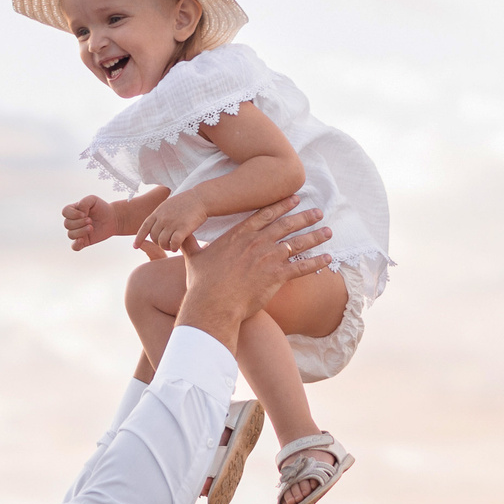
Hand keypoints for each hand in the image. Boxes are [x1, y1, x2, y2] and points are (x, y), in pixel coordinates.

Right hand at [63, 195, 114, 250]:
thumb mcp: (93, 199)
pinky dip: (76, 244)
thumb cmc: (101, 208)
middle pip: (67, 224)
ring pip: (70, 235)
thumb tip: (80, 214)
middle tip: (90, 220)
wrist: (112, 218)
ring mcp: (78, 232)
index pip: (65, 212)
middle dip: (79, 222)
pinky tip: (81, 240)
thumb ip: (84, 202)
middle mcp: (73, 222)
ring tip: (91, 227)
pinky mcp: (84, 241)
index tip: (84, 213)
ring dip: (81, 231)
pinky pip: (74, 247)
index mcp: (73, 211)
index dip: (72, 214)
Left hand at [135, 191, 210, 258]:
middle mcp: (163, 218)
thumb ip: (160, 214)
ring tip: (171, 247)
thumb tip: (154, 222)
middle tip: (165, 244)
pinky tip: (176, 247)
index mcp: (158, 212)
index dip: (139, 238)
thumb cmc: (186, 202)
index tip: (135, 246)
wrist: (200, 198)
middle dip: (158, 243)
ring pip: (162, 242)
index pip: (145, 227)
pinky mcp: (183, 228)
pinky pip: (174, 243)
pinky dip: (174, 247)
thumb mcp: (168, 205)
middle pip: (153, 237)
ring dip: (166, 247)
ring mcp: (172, 223)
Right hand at [173, 199, 331, 353]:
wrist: (212, 304)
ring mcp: (268, 257)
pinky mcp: (277, 275)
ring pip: (298, 243)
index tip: (294, 199)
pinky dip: (317, 262)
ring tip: (328, 230)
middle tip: (318, 211)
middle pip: (286, 225)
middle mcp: (256, 242)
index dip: (281, 206)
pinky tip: (329, 258)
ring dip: (315, 236)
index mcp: (239, 235)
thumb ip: (188, 244)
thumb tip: (174, 237)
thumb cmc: (202, 284)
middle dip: (304, 217)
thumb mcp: (193, 258)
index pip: (264, 215)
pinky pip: (303, 267)